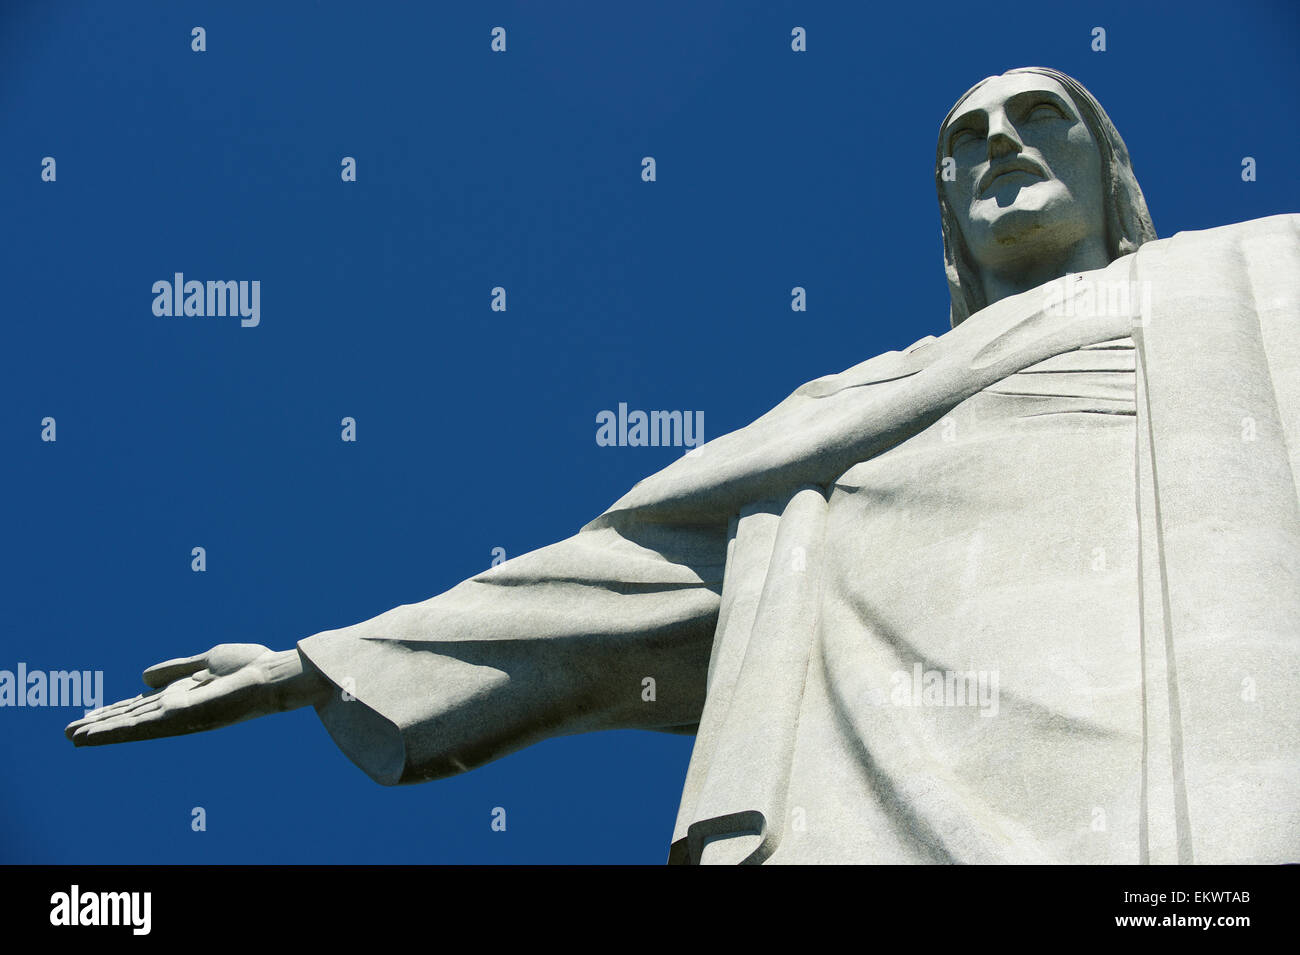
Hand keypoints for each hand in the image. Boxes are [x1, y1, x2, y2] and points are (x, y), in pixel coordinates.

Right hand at [64, 644, 324, 745]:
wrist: (273, 675)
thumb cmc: (250, 667)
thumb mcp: (207, 662)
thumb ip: (176, 669)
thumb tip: (141, 677)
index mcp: (182, 694)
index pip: (141, 706)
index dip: (114, 711)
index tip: (88, 715)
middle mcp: (177, 708)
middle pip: (131, 718)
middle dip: (101, 725)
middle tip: (69, 733)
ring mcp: (178, 715)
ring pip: (131, 726)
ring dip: (100, 731)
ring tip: (71, 736)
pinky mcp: (181, 717)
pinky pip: (142, 726)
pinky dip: (115, 731)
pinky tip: (95, 734)